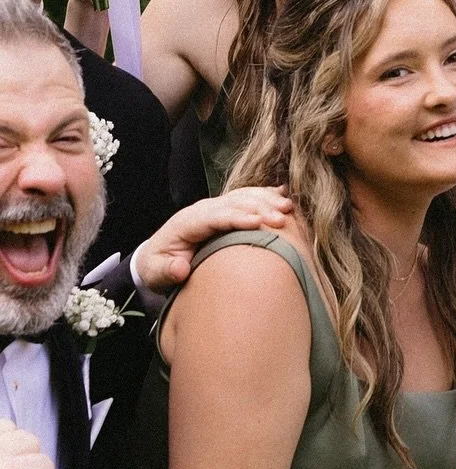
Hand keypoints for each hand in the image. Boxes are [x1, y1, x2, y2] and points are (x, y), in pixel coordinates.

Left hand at [133, 187, 293, 290]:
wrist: (157, 257)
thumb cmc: (158, 266)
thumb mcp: (155, 273)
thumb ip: (167, 271)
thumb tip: (181, 268)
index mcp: (187, 222)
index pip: (215, 216)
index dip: (237, 218)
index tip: (259, 223)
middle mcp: (202, 210)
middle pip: (234, 203)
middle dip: (259, 208)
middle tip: (282, 218)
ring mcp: (214, 207)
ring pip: (243, 197)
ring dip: (266, 200)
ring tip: (288, 207)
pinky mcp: (225, 209)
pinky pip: (247, 197)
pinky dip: (266, 195)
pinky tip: (284, 195)